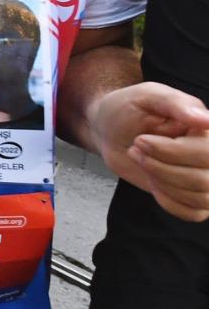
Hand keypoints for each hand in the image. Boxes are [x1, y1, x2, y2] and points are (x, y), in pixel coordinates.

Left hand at [94, 82, 208, 220]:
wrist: (110, 129)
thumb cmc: (130, 108)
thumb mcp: (148, 96)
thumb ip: (176, 104)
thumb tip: (207, 120)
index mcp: (208, 129)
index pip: (207, 153)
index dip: (171, 152)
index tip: (140, 140)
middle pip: (204, 179)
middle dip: (160, 168)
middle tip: (135, 149)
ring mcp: (207, 177)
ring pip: (200, 198)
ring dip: (162, 183)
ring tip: (142, 161)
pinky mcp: (194, 196)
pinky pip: (193, 212)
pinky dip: (168, 201)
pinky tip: (153, 182)